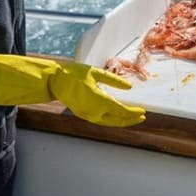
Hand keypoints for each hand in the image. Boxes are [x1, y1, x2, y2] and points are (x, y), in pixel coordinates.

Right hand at [0, 54, 144, 126]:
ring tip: (132, 118)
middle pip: (116, 120)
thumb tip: (129, 87)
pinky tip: (117, 116)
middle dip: (130, 120)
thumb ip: (113, 80)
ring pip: (109, 122)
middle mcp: (93, 111)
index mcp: (97, 100)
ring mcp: (87, 115)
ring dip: (121, 122)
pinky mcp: (83, 115)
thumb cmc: (73, 73)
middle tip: (142, 117)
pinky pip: (101, 121)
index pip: (120, 110)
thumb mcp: (95, 72)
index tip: (142, 111)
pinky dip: (111, 120)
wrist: (53, 81)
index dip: (133, 112)